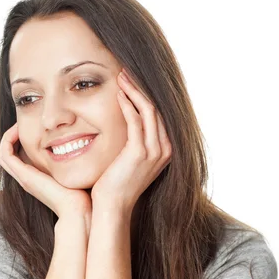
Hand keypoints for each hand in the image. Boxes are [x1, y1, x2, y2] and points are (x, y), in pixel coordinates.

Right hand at [0, 122, 91, 222]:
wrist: (77, 208)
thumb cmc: (82, 193)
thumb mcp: (75, 172)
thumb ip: (74, 160)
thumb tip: (83, 144)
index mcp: (37, 178)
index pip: (20, 157)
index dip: (21, 139)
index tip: (33, 126)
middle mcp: (27, 178)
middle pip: (9, 155)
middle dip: (14, 136)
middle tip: (23, 122)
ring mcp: (24, 178)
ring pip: (4, 154)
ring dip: (9, 136)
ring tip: (19, 124)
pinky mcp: (24, 177)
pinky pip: (5, 155)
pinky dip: (8, 140)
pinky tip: (19, 129)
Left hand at [91, 68, 171, 215]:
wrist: (113, 206)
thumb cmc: (117, 184)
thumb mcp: (132, 160)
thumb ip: (135, 141)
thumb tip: (128, 122)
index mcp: (166, 149)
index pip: (158, 113)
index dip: (145, 94)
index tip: (132, 80)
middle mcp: (165, 149)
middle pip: (155, 108)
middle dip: (140, 87)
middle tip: (125, 71)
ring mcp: (154, 151)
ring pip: (148, 110)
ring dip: (133, 90)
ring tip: (121, 77)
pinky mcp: (139, 152)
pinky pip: (135, 120)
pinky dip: (127, 104)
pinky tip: (118, 94)